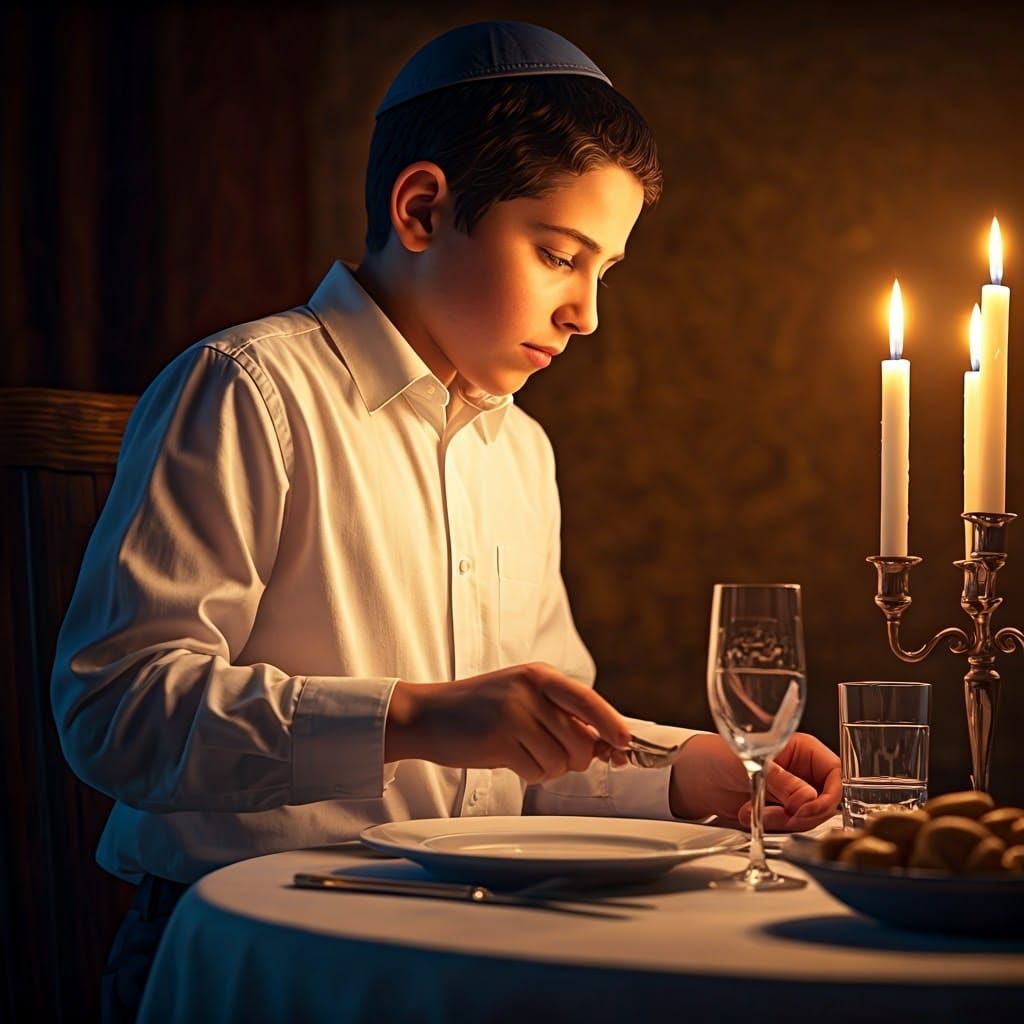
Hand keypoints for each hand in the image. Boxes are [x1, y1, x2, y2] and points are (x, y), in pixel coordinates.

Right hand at [384, 663, 632, 783]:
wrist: (427, 715)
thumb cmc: (479, 711)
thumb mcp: (522, 699)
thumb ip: (561, 716)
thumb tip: (605, 745)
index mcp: (540, 675)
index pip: (587, 700)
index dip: (611, 723)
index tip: (625, 743)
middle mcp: (530, 689)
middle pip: (579, 740)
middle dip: (574, 759)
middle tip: (550, 755)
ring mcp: (514, 713)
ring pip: (560, 760)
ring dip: (548, 767)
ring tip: (523, 754)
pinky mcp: (499, 739)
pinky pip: (536, 771)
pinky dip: (529, 773)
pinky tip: (510, 759)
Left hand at [668, 732, 840, 830]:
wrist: (692, 777)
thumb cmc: (717, 756)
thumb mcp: (753, 765)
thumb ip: (784, 783)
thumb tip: (810, 801)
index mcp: (803, 749)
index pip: (836, 774)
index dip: (828, 796)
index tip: (807, 811)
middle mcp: (802, 772)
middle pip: (824, 802)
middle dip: (801, 815)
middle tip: (776, 815)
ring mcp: (791, 794)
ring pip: (807, 819)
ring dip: (782, 823)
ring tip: (754, 811)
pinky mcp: (778, 812)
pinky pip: (789, 828)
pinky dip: (772, 827)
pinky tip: (749, 814)